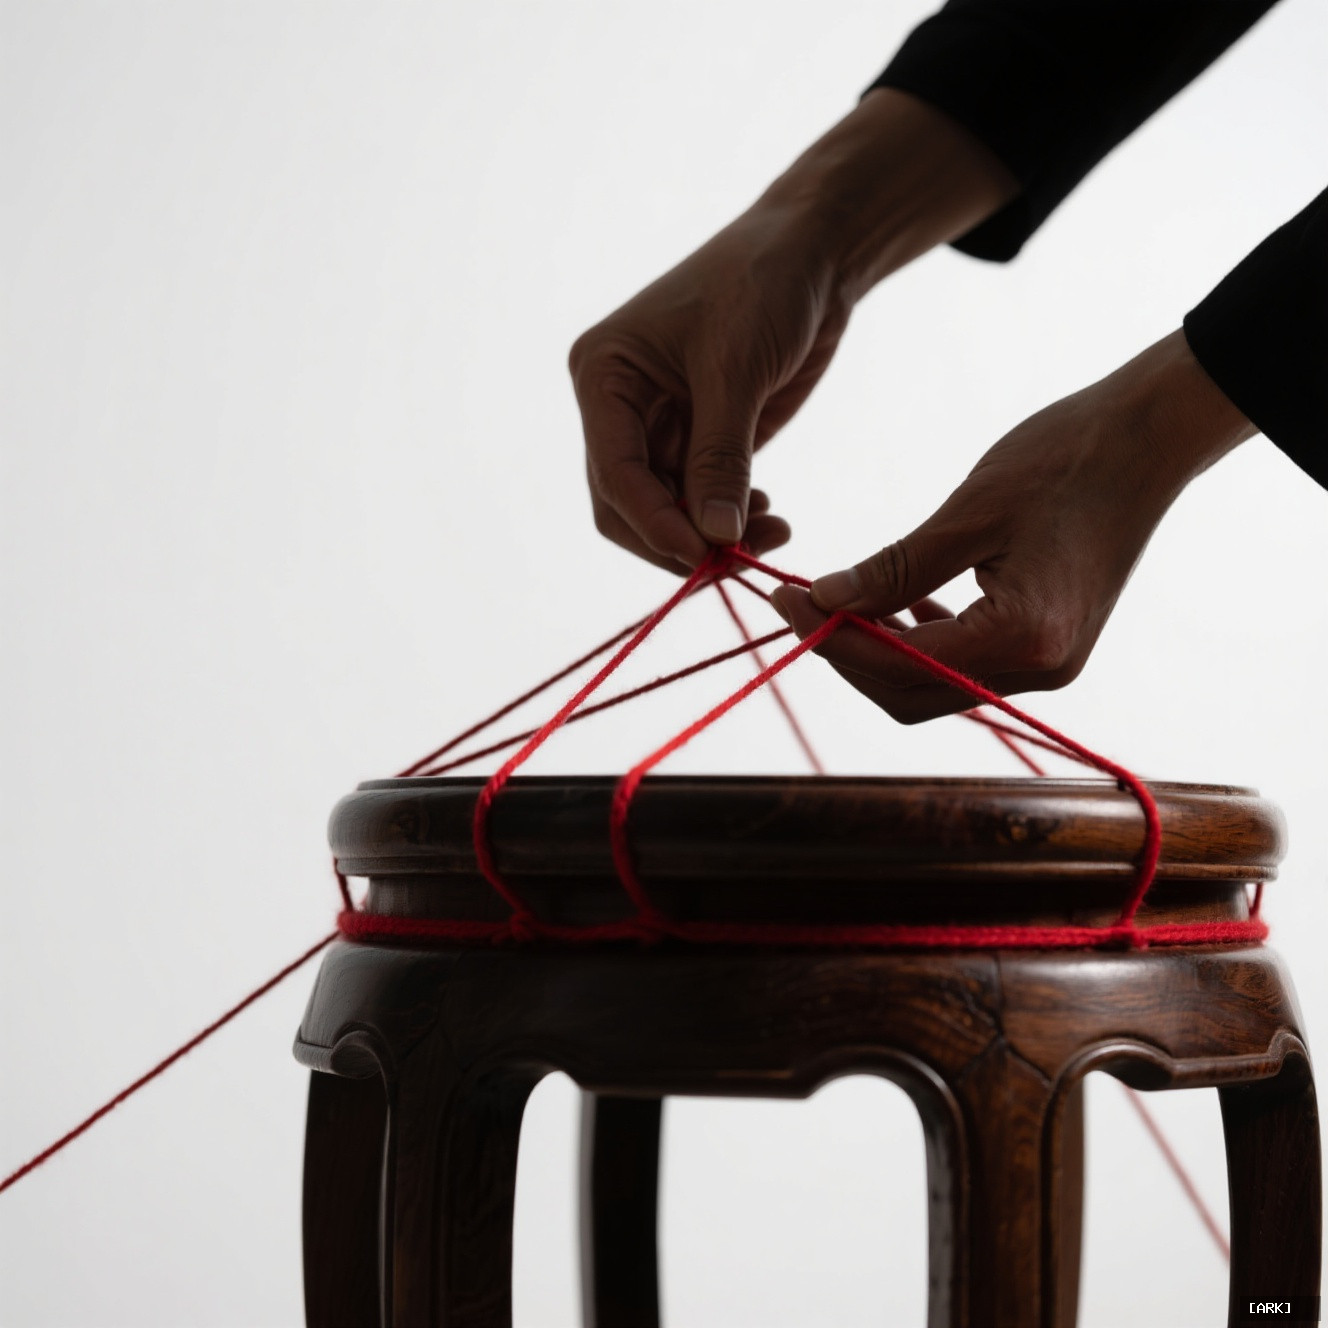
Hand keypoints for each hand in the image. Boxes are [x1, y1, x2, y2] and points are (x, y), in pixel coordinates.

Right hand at [569, 208, 847, 572]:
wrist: (814, 252)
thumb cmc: (763, 284)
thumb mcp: (736, 369)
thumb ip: (721, 457)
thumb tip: (714, 538)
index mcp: (604, 376)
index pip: (614, 474)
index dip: (655, 523)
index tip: (706, 554)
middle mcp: (620, 408)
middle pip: (629, 507)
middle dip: (679, 539)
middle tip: (740, 558)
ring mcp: (660, 428)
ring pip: (666, 512)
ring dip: (712, 535)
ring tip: (772, 534)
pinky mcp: (700, 440)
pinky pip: (701, 501)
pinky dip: (729, 519)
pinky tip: (768, 517)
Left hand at [770, 330, 1255, 721]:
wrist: (1149, 439)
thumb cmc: (1064, 459)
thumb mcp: (968, 513)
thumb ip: (894, 569)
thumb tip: (824, 601)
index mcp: (1023, 637)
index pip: (900, 666)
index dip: (833, 640)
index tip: (786, 601)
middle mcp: (1041, 670)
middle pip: (911, 694)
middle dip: (848, 656)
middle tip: (802, 605)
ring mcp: (1049, 666)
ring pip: (934, 687)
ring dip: (880, 653)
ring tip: (839, 603)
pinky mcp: (1049, 648)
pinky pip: (966, 667)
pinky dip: (921, 645)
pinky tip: (899, 606)